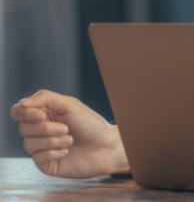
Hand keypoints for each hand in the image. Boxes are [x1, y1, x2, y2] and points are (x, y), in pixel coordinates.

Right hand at [10, 90, 129, 177]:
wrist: (106, 146)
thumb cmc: (90, 124)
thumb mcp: (70, 105)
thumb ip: (46, 98)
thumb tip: (22, 103)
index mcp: (44, 114)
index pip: (18, 111)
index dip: (25, 113)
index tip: (41, 115)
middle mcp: (40, 130)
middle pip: (23, 128)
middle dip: (45, 129)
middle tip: (66, 129)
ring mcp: (42, 147)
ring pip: (29, 144)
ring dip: (52, 141)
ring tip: (70, 140)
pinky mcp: (46, 163)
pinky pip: (37, 158)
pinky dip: (53, 153)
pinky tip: (67, 151)